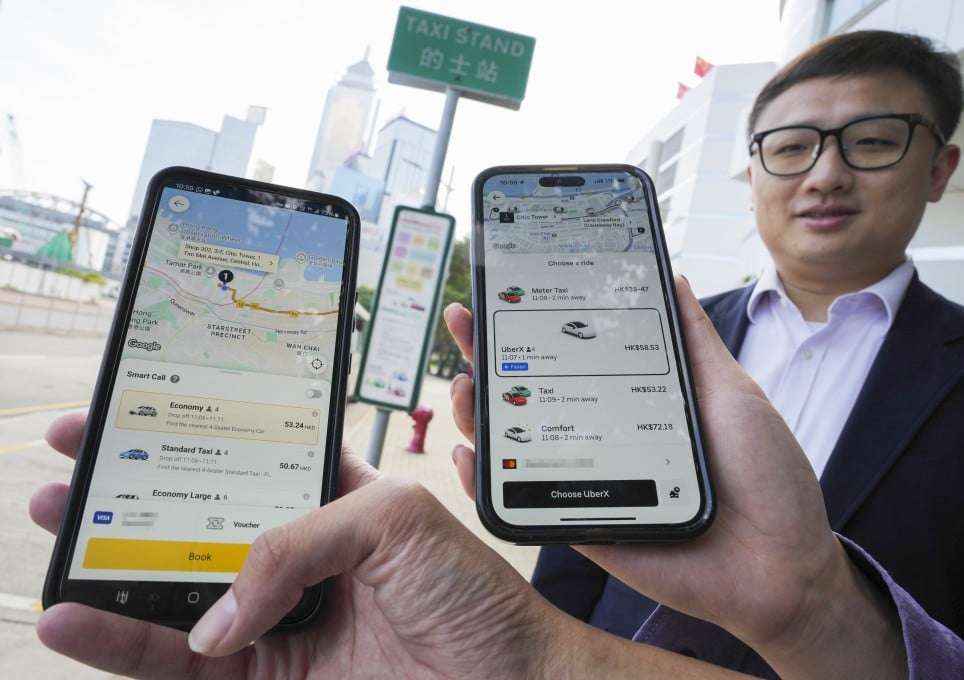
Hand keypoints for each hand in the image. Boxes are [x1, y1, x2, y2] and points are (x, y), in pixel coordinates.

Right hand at [31, 414, 744, 678]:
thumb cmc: (475, 590)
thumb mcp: (392, 523)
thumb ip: (294, 542)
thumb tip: (217, 613)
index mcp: (334, 499)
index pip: (250, 458)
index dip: (196, 436)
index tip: (140, 409)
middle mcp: (300, 556)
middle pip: (199, 521)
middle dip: (132, 495)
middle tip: (70, 466)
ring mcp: (280, 618)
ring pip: (177, 594)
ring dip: (108, 570)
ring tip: (50, 536)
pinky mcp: (270, 678)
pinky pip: (183, 664)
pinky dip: (126, 642)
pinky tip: (75, 618)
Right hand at [443, 278, 894, 676]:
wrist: (785, 565)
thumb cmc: (767, 477)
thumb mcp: (731, 393)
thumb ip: (693, 342)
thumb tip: (673, 277)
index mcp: (632, 402)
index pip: (569, 355)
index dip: (532, 325)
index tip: (501, 290)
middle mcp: (603, 437)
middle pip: (529, 393)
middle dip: (487, 356)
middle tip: (463, 321)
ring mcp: (589, 483)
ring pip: (515, 445)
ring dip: (475, 414)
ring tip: (462, 384)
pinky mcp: (584, 527)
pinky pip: (523, 504)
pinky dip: (485, 483)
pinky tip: (467, 455)